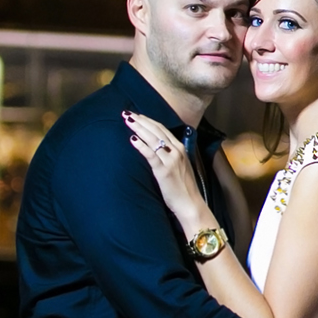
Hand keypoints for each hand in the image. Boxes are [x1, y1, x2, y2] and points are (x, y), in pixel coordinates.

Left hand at [123, 111, 213, 233]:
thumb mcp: (180, 167)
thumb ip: (170, 156)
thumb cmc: (183, 188)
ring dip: (139, 128)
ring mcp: (171, 160)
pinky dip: (141, 145)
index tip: (137, 115)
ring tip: (127, 120)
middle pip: (157, 130)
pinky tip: (132, 139)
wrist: (190, 204)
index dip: (149, 120)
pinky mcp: (163, 171)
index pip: (163, 129)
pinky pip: (150, 154)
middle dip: (141, 120)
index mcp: (181, 149)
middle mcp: (177, 151)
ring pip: (152, 139)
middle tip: (127, 113)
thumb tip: (157, 149)